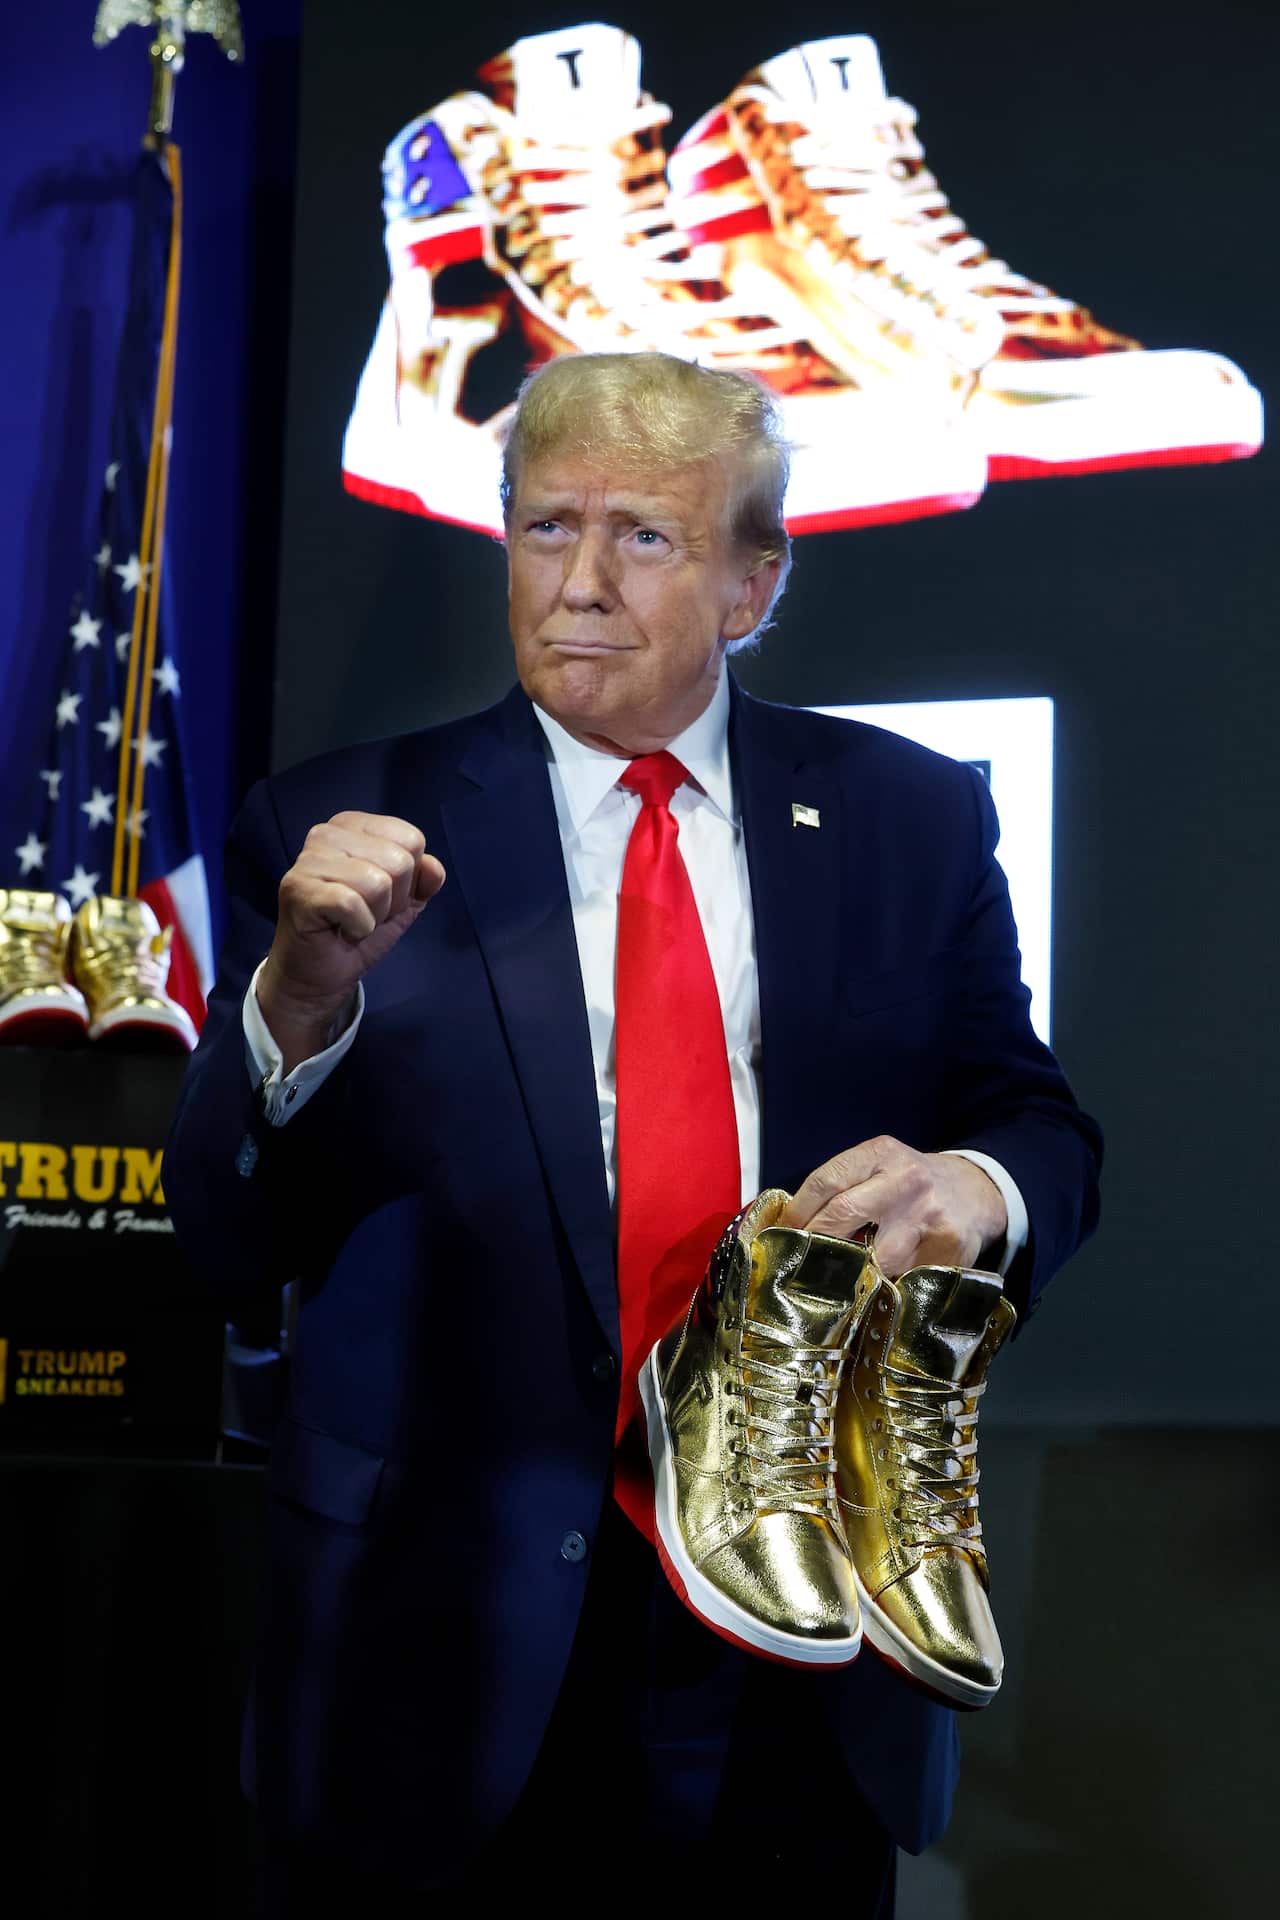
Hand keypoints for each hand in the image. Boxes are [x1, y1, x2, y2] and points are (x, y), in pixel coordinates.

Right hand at [257, 812, 444, 1069]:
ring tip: (352, 922)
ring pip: (378, 883)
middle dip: (393, 900)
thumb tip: (433, 867)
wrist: (319, 976)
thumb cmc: (357, 930)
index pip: (411, 839)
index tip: (381, 897)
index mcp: (352, 826)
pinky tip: (341, 930)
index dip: (408, 879)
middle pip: (399, 861)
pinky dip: (358, 927)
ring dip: (375, 915)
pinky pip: (353, 904)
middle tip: (365, 913)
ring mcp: (308, 860)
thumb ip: (423, 880)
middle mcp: (326, 833)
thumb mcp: (402, 902)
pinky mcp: (299, 890)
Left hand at [781, 1136, 1007, 1277]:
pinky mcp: (950, 1249)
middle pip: (842, 1215)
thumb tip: (789, 1225)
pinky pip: (904, 1278)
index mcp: (882, 1154)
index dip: (798, 1211)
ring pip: (872, 1257)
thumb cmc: (910, 1184)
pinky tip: (883, 1281)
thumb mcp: (879, 1166)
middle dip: (815, 1242)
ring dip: (853, 1272)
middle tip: (801, 1259)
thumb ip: (842, 1187)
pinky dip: (887, 1284)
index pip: (826, 1180)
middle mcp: (906, 1181)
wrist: (974, 1192)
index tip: (784, 1232)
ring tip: (844, 1275)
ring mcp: (929, 1216)